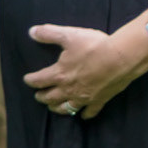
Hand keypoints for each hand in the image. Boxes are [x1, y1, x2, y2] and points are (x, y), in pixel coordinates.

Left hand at [24, 24, 140, 119]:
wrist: (121, 58)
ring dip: (57, 108)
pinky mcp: (99, 100)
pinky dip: (85, 114)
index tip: (27, 79)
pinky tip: (83, 115)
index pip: (39, 80)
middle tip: (38, 96)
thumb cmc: (94, 46)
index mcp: (60, 74)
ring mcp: (84, 98)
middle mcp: (69, 90)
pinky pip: (89, 112)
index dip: (31, 80)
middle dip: (42, 97)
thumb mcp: (69, 35)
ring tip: (52, 107)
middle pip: (50, 97)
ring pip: (66, 108)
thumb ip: (49, 34)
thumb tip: (31, 31)